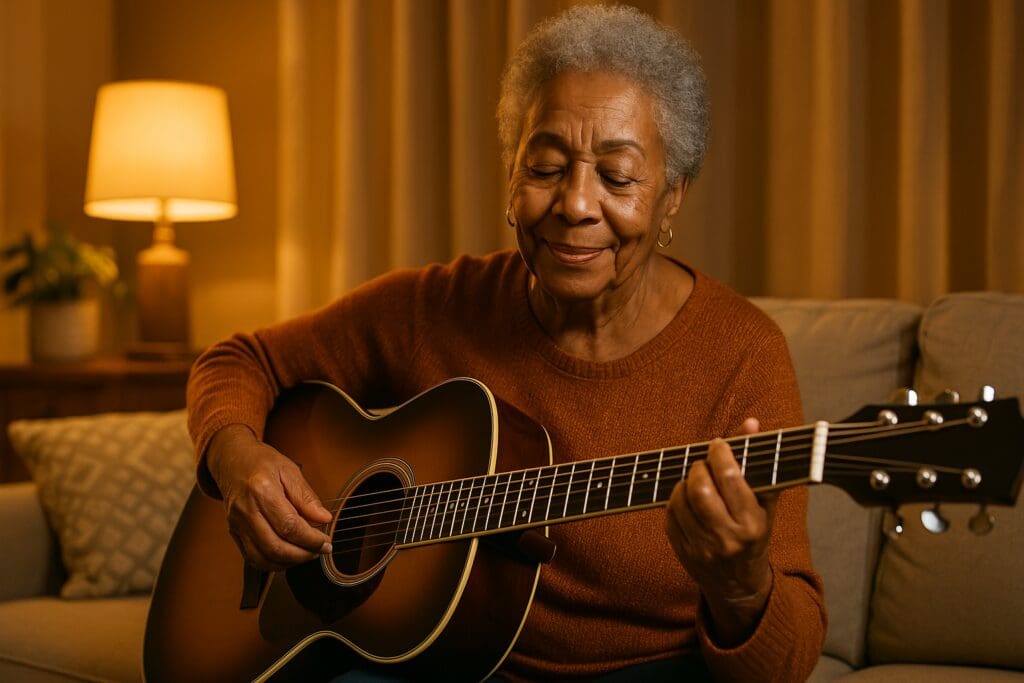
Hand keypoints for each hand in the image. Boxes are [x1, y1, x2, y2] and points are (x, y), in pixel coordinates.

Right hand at [207, 424, 332, 570]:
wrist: (231, 459)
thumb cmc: (260, 461)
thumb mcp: (289, 470)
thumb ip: (306, 497)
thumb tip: (324, 519)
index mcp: (262, 490)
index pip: (289, 526)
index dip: (311, 540)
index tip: (325, 543)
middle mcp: (246, 511)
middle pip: (275, 547)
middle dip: (302, 555)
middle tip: (320, 551)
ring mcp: (237, 524)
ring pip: (262, 558)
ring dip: (288, 563)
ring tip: (307, 554)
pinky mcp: (234, 532)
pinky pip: (252, 558)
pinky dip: (273, 563)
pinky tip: (288, 556)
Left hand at [664, 418, 776, 645]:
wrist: (740, 586)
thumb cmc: (755, 534)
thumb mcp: (764, 502)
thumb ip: (758, 462)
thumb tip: (751, 423)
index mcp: (752, 524)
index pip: (729, 477)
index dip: (720, 453)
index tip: (717, 444)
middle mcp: (727, 538)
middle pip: (699, 489)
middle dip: (698, 468)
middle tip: (703, 463)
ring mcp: (702, 548)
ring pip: (679, 500)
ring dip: (683, 483)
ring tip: (695, 481)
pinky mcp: (682, 552)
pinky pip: (669, 516)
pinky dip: (674, 501)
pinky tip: (686, 501)